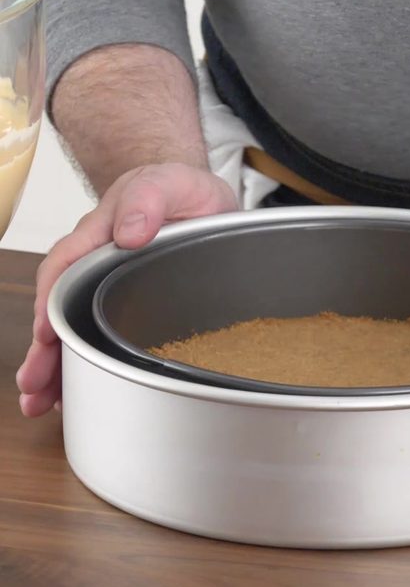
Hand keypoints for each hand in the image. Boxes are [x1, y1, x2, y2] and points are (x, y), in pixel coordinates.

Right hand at [16, 163, 236, 416]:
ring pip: (75, 325)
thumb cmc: (180, 189)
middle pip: (59, 307)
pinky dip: (90, 361)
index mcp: (100, 234)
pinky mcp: (132, 301)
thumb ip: (148, 198)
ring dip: (58, 365)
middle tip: (34, 387)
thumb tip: (128, 233)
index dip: (51, 305)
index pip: (64, 271)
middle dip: (44, 350)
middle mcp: (96, 262)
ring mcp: (111, 284)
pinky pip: (102, 331)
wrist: (198, 197)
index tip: (45, 337)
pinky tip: (81, 390)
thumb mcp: (169, 183)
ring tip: (45, 403)